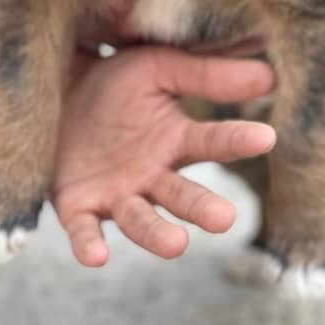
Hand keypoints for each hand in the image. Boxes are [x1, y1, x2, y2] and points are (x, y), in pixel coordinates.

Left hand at [52, 47, 275, 266]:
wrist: (55, 86)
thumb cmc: (114, 81)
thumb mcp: (159, 68)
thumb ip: (208, 75)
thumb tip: (269, 74)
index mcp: (176, 140)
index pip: (213, 142)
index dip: (238, 140)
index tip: (266, 137)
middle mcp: (152, 175)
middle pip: (182, 196)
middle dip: (202, 209)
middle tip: (224, 218)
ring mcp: (117, 193)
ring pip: (140, 220)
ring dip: (157, 234)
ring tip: (177, 244)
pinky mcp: (78, 205)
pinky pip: (84, 230)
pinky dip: (89, 244)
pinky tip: (96, 256)